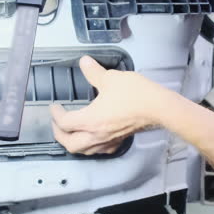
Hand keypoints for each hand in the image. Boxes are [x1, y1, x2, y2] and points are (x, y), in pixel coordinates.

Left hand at [49, 56, 171, 154]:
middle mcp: (97, 135)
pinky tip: (94, 140)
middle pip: (70, 144)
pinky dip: (92, 147)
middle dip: (59, 135)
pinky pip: (101, 150)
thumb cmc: (136, 95)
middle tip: (57, 124)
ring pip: (84, 151)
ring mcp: (109, 140)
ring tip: (71, 134)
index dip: (55, 114)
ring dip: (73, 143)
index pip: (64, 123)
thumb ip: (94, 72)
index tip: (55, 107)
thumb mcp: (111, 78)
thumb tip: (85, 62)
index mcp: (90, 120)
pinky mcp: (120, 141)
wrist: (159, 108)